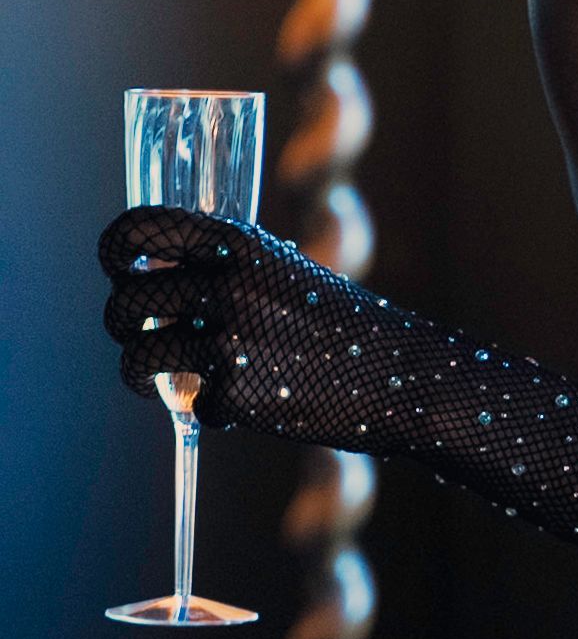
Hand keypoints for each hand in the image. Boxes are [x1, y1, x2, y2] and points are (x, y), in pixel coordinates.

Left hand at [99, 207, 391, 451]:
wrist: (400, 372)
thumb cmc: (340, 320)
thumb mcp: (283, 270)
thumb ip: (225, 268)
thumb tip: (159, 276)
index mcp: (238, 243)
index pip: (140, 229)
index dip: (116, 248)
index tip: (120, 266)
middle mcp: (226, 285)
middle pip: (126, 301)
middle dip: (121, 323)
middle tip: (141, 333)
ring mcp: (228, 340)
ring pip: (136, 358)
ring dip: (140, 372)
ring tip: (163, 377)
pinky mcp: (234, 394)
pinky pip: (190, 404)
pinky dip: (210, 409)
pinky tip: (243, 402)